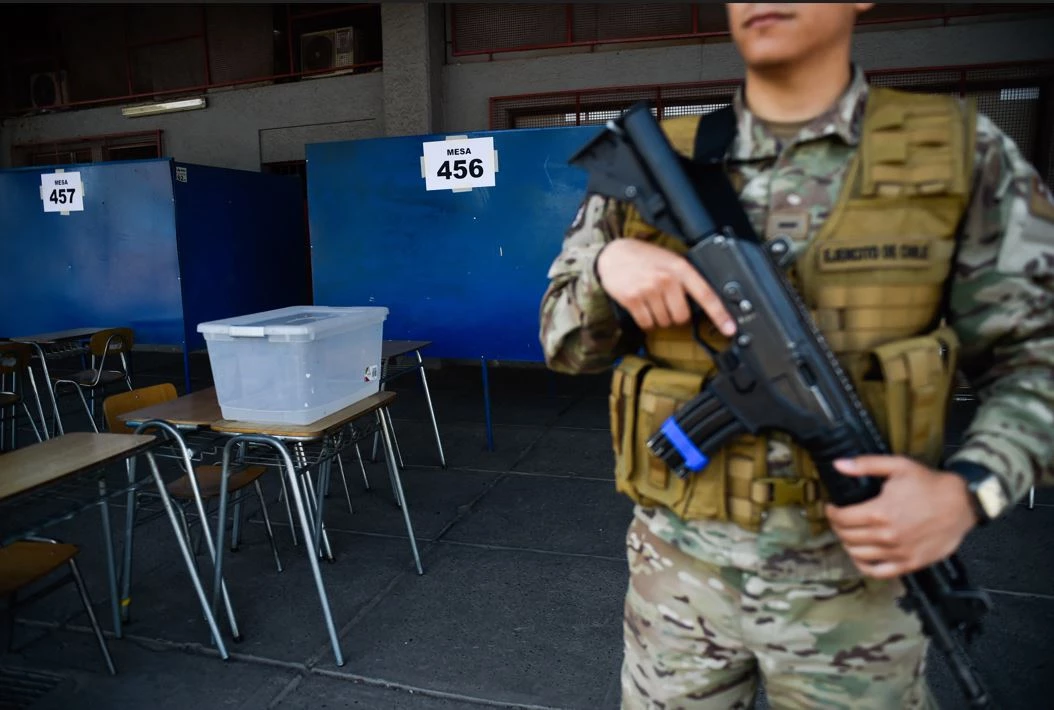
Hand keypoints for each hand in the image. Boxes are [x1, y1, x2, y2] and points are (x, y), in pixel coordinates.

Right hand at [595, 239, 735, 334]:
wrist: (614, 254)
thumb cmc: (645, 258)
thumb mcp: (671, 261)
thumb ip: (686, 279)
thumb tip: (704, 304)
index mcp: (681, 269)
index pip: (706, 295)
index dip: (720, 315)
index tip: (730, 329)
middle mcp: (666, 279)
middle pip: (682, 317)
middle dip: (675, 316)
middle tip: (667, 303)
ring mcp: (649, 290)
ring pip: (664, 322)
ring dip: (659, 318)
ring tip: (652, 301)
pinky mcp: (632, 299)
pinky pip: (646, 323)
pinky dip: (646, 321)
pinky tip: (642, 307)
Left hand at [825, 455, 978, 579]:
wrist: (961, 504)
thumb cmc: (929, 484)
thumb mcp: (898, 466)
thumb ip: (866, 465)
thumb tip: (838, 465)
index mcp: (879, 512)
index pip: (841, 518)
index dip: (831, 512)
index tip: (832, 507)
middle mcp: (886, 536)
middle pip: (847, 536)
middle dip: (838, 527)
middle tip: (840, 519)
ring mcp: (898, 553)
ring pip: (858, 555)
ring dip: (848, 544)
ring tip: (849, 534)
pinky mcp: (910, 563)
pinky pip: (878, 572)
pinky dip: (864, 566)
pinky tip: (861, 556)